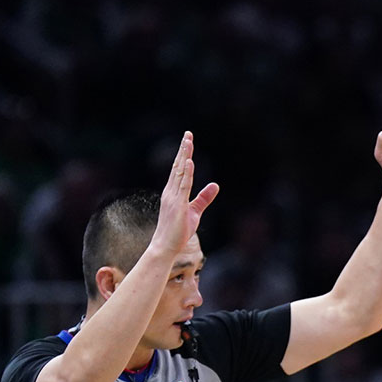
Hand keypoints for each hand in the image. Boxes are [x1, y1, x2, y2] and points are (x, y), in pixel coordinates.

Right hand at [152, 131, 218, 256]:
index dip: (184, 155)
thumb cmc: (178, 231)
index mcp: (173, 192)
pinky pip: (183, 186)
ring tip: (188, 142)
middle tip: (188, 134)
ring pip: (180, 172)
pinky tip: (189, 162)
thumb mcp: (195, 212)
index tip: (187, 141)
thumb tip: (215, 184)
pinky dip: (187, 173)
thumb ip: (204, 197)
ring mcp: (173, 197)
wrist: (165, 246)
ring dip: (184, 157)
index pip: (179, 170)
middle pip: (178, 166)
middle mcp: (171, 192)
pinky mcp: (178, 205)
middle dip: (184, 150)